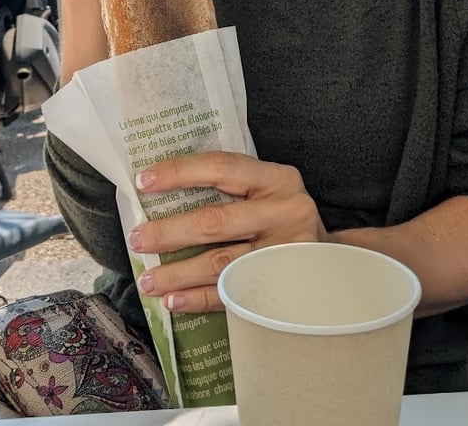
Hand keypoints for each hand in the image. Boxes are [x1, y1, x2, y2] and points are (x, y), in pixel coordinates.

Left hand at [128, 151, 326, 312]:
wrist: (331, 261)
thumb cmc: (283, 218)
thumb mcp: (269, 190)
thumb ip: (232, 185)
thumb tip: (161, 187)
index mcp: (278, 178)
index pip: (222, 167)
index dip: (180, 172)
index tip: (143, 180)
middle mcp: (284, 212)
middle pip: (215, 221)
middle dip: (169, 231)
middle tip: (137, 238)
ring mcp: (284, 253)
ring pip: (220, 263)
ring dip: (177, 273)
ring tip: (147, 279)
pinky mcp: (282, 288)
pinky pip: (231, 295)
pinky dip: (198, 299)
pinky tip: (173, 301)